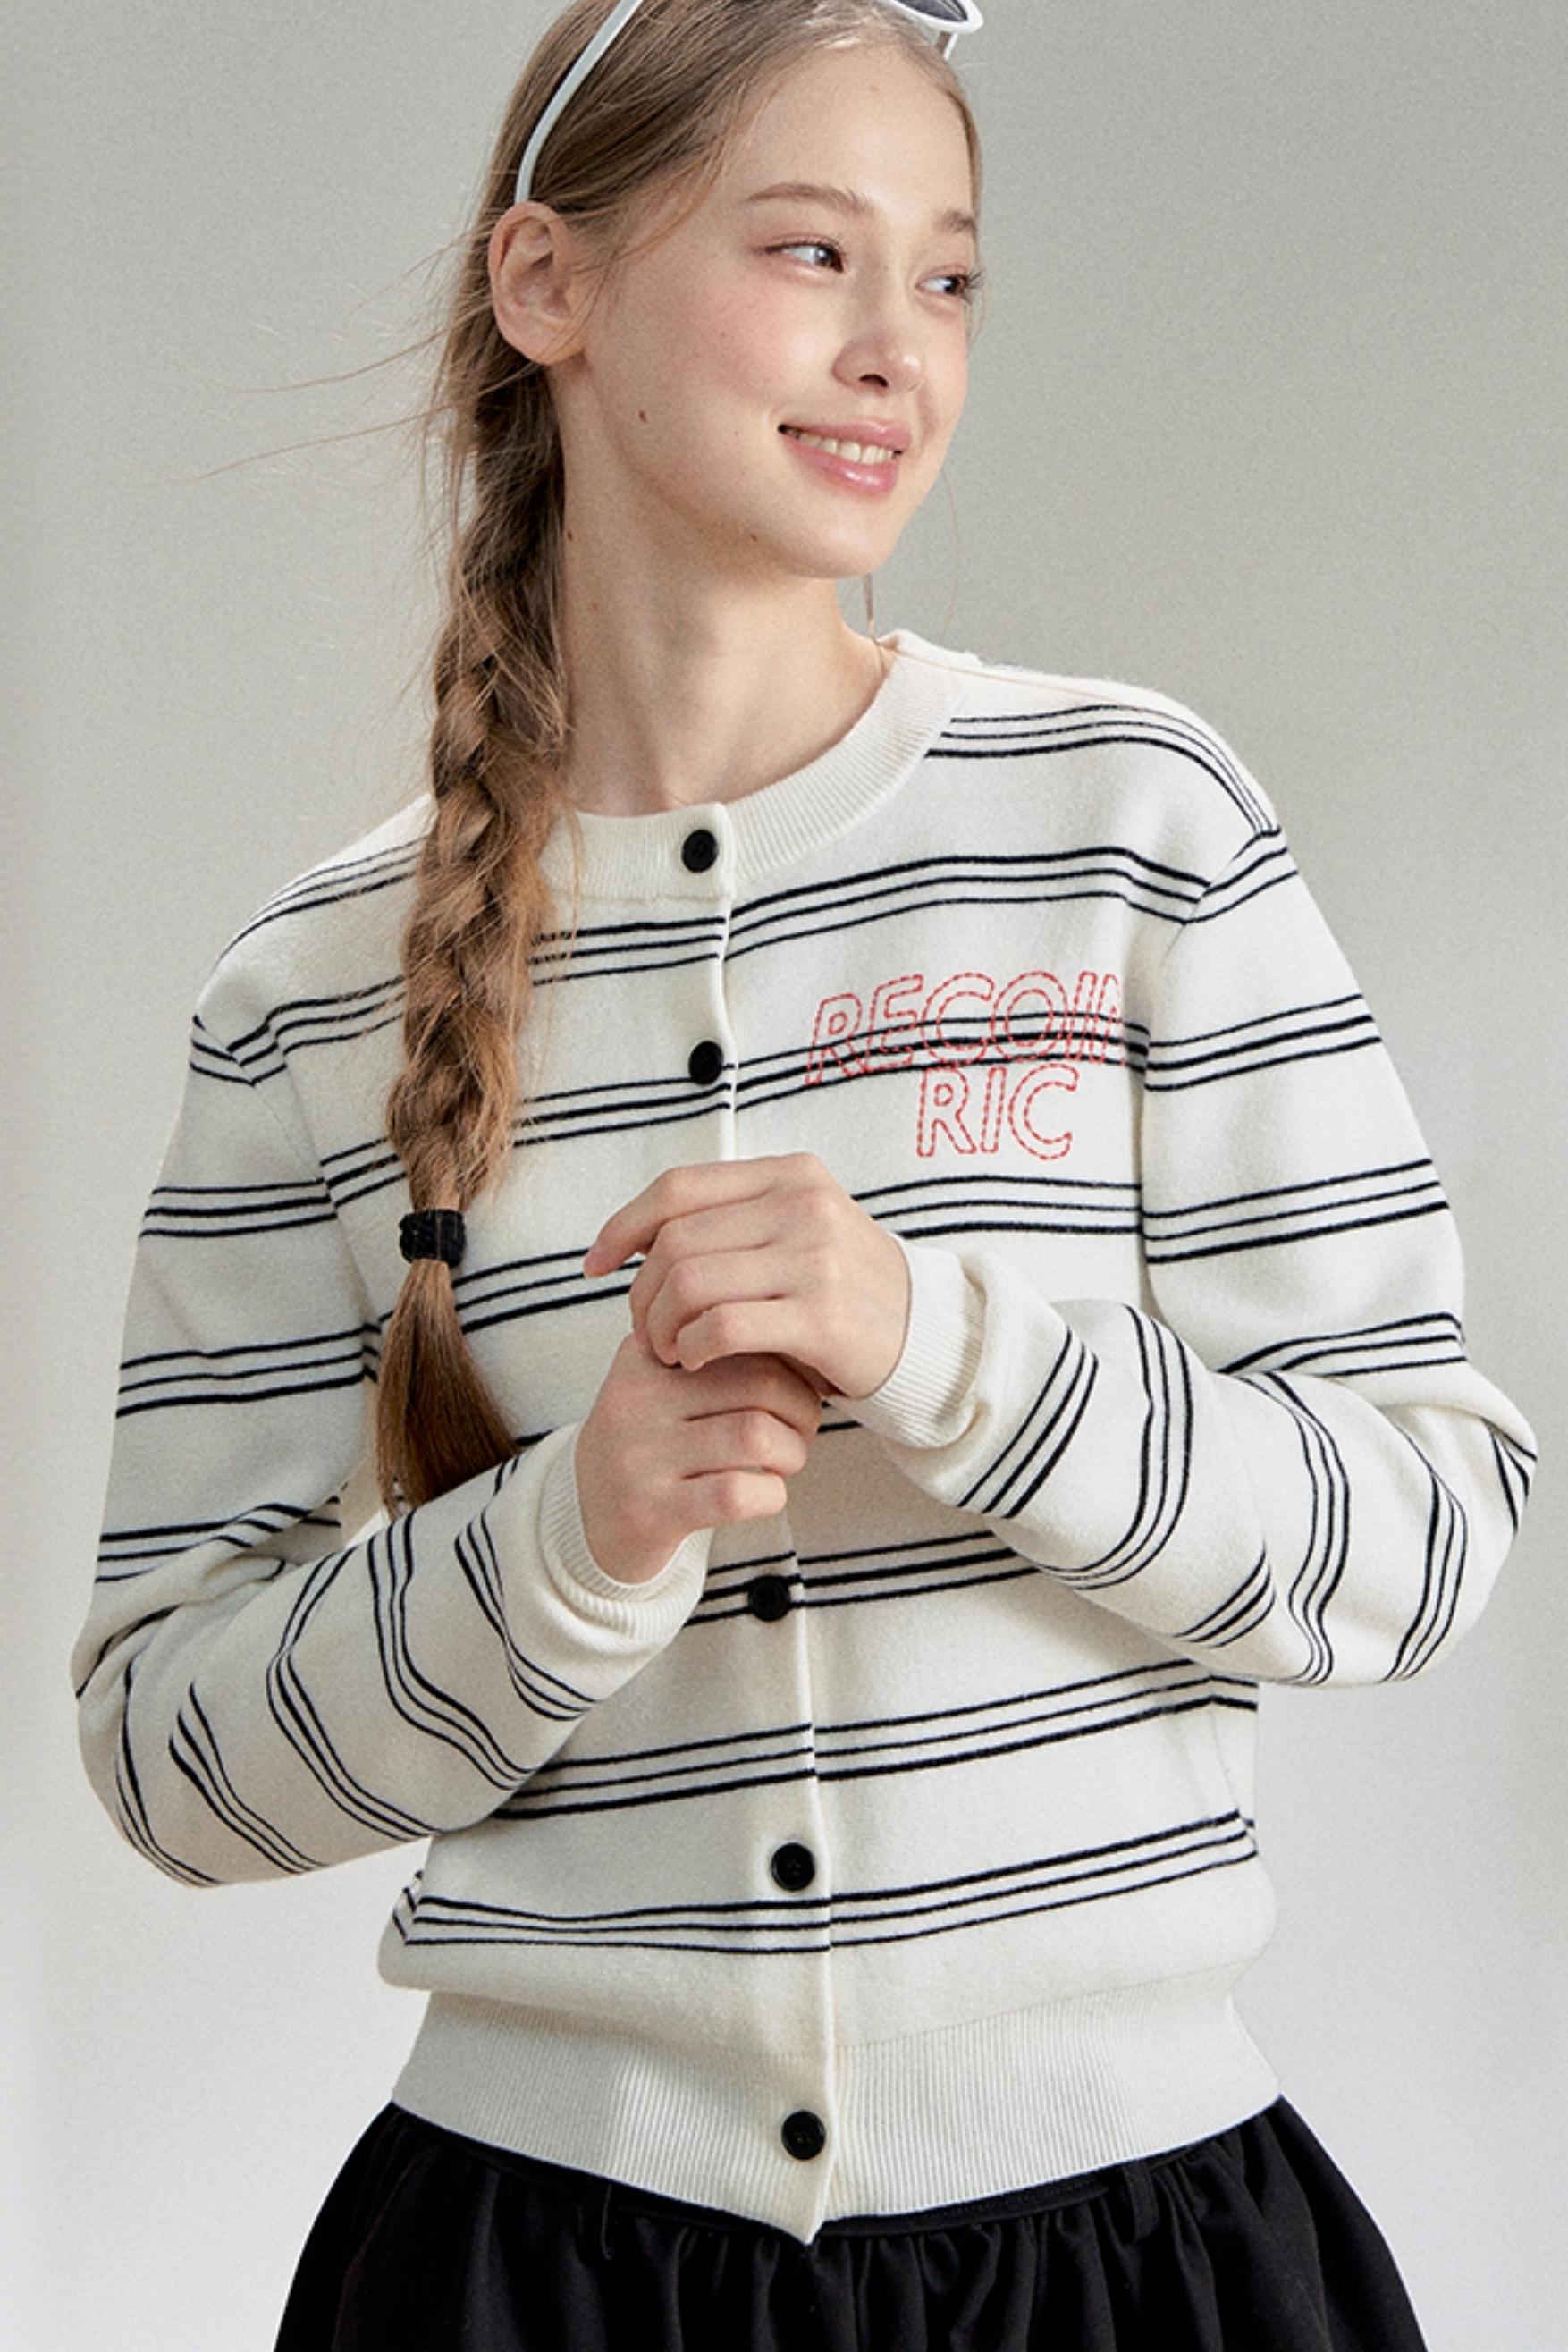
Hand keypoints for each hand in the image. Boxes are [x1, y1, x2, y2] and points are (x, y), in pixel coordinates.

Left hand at [582, 1152, 910, 1402]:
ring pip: (689, 1283)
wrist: (924, 1337)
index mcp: (789, 1175)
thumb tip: (635, 1233)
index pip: (677, 1189)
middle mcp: (802, 1205)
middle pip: (675, 1242)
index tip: (594, 1265)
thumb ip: (729, 1224)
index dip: (622, 1226)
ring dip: (660, 1327)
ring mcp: (815, 1257)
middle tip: (644, 1331)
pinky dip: (691, 1349)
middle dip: (641, 1293)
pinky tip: (695, 1363)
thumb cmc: (841, 1291)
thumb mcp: (794, 1234)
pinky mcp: (821, 1315)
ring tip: (668, 1351)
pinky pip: (722, 1327)